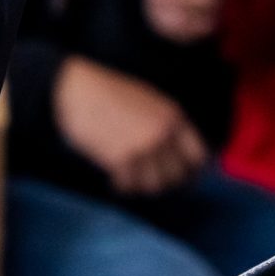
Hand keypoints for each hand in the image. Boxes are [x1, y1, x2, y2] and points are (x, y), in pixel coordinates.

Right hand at [53, 56, 206, 195]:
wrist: (77, 90)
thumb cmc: (108, 93)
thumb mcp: (146, 100)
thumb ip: (164, 124)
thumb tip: (174, 155)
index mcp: (172, 115)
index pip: (197, 155)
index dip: (191, 171)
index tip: (182, 178)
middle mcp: (162, 132)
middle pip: (176, 175)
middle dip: (163, 180)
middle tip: (147, 179)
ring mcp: (143, 146)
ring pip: (154, 185)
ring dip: (141, 184)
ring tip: (129, 176)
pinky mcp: (121, 158)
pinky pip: (129, 185)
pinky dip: (122, 185)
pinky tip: (114, 176)